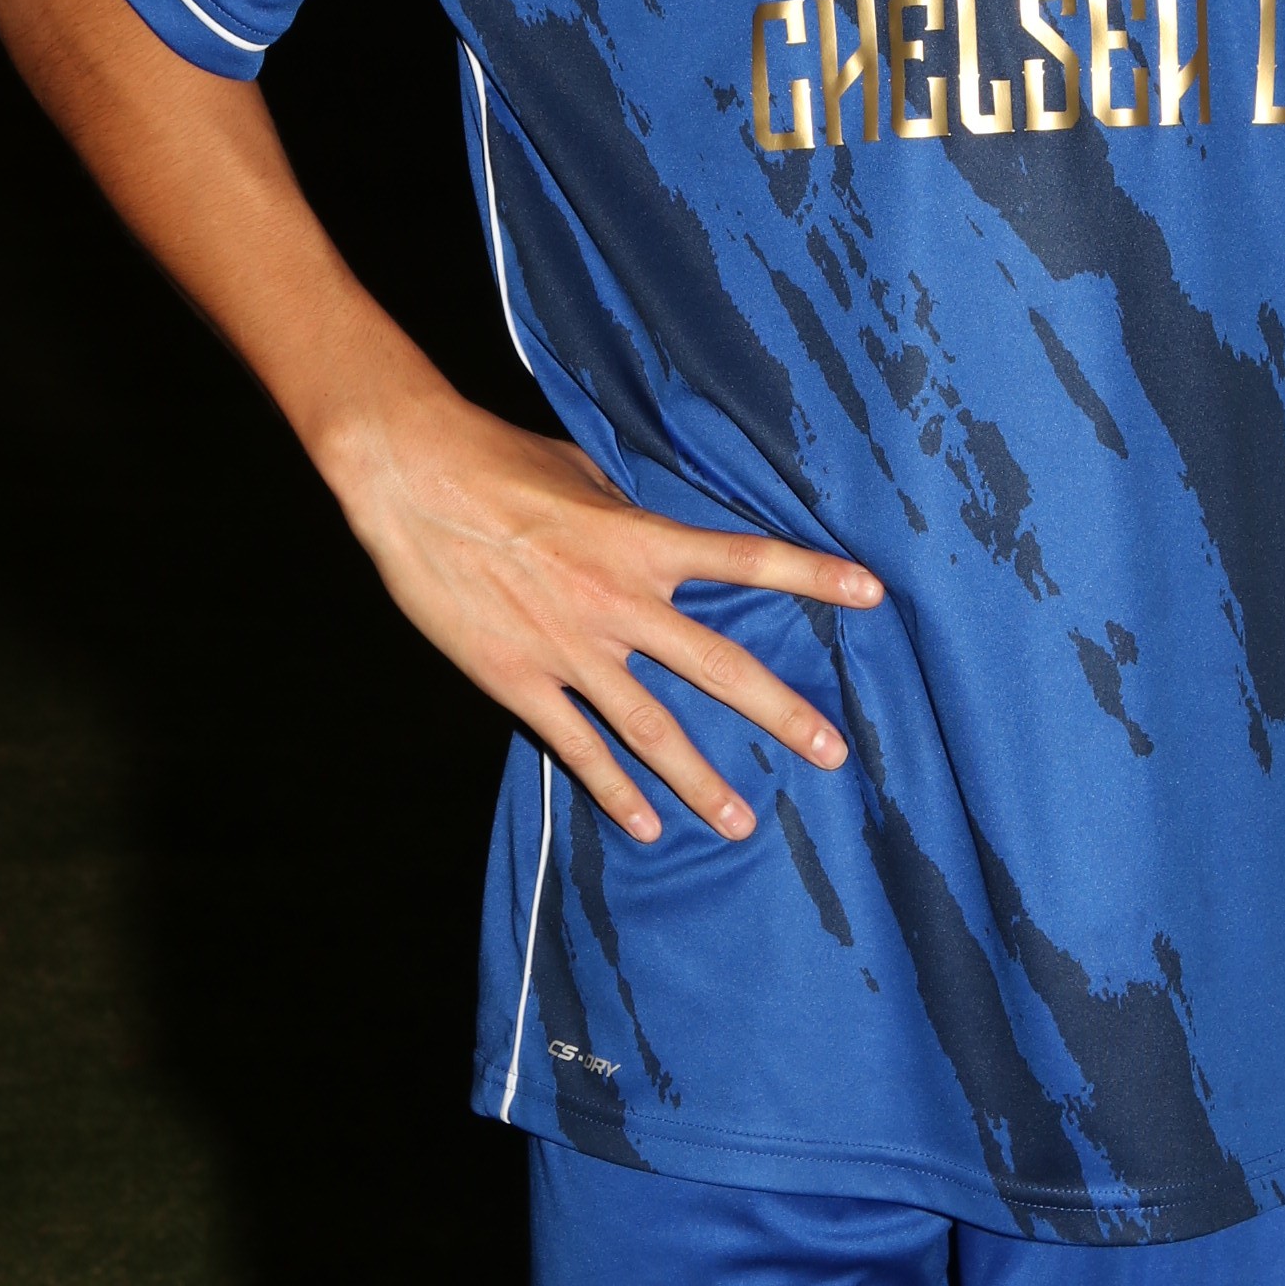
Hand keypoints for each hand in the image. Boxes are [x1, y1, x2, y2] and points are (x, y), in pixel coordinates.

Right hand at [332, 393, 880, 841]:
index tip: (873, 593)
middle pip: (720, 666)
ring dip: (701, 781)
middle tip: (832, 752)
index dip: (813, 575)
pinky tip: (645, 825)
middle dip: (783, 713)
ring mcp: (569, 648)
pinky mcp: (517, 679)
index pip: (747, 559)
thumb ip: (631, 518)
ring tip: (743, 822)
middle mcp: (619, 601)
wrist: (412, 478)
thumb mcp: (583, 476)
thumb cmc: (498, 459)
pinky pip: (577, 747)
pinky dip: (613, 790)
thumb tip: (656, 537)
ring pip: (652, 729)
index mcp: (642, 540)